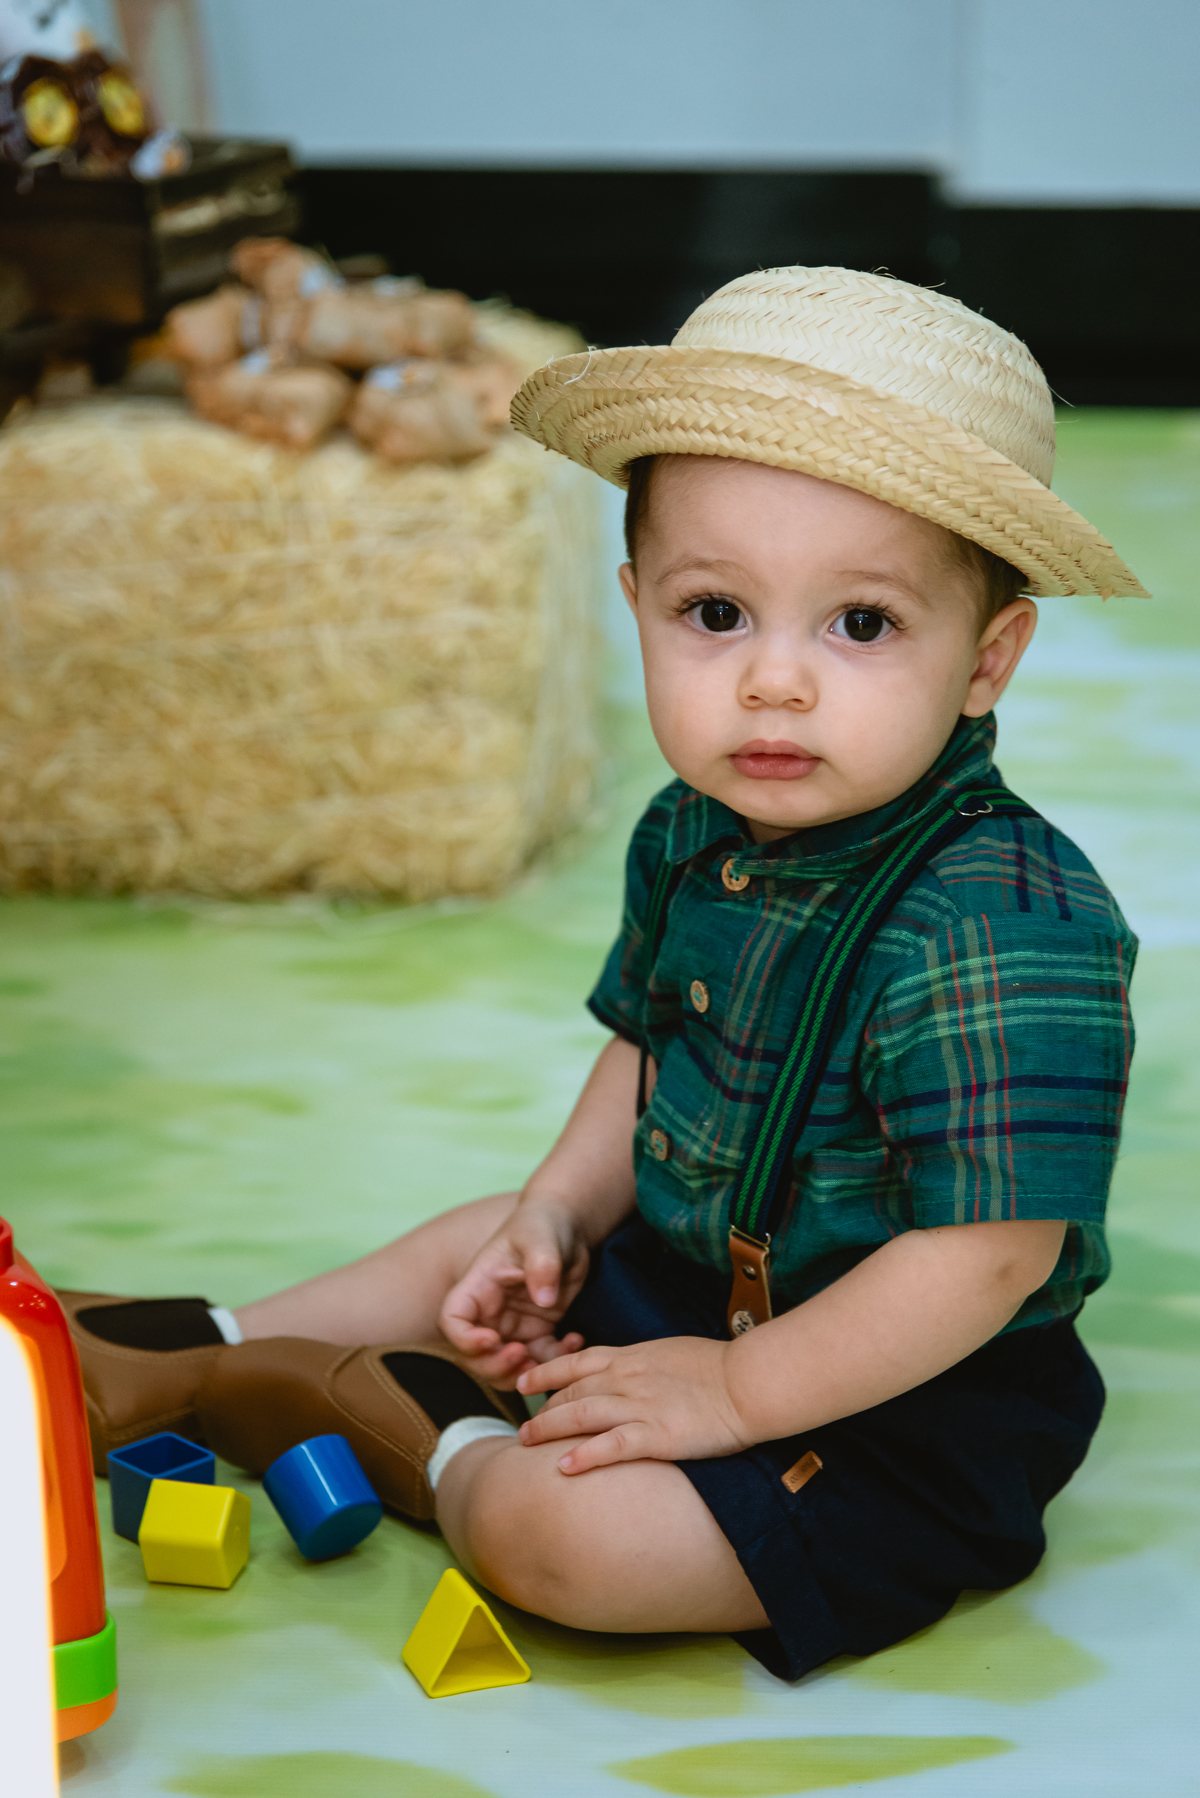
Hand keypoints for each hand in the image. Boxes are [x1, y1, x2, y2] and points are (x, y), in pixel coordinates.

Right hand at [439, 1195, 590, 1387]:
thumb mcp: (541, 1236)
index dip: (464, 1338)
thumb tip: (545, 1300)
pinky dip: (555, 1360)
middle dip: (494, 1365)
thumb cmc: (543, 1223)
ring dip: (522, 1373)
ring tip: (548, 1362)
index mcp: (479, 1286)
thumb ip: (542, 1263)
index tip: (491, 1339)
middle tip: (523, 1357)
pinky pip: (540, 1358)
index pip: (453, 1320)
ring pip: (504, 1365)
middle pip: (474, 1354)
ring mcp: (514, 1324)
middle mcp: (490, 1310)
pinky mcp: (538, 1330)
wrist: (567, 1224)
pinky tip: (575, 1340)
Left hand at [515, 1336, 750, 1473]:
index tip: (525, 1383)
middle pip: (572, 1391)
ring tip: (526, 1443)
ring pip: (581, 1414)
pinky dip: (585, 1456)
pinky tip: (565, 1467)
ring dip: (549, 1428)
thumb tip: (629, 1371)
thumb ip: (644, 1363)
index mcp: (632, 1356)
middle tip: (523, 1428)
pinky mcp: (657, 1435)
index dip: (547, 1373)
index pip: (578, 1362)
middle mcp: (628, 1378)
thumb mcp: (671, 1353)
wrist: (748, 1381)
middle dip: (543, 1408)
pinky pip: (613, 1446)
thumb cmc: (718, 1367)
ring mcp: (640, 1406)